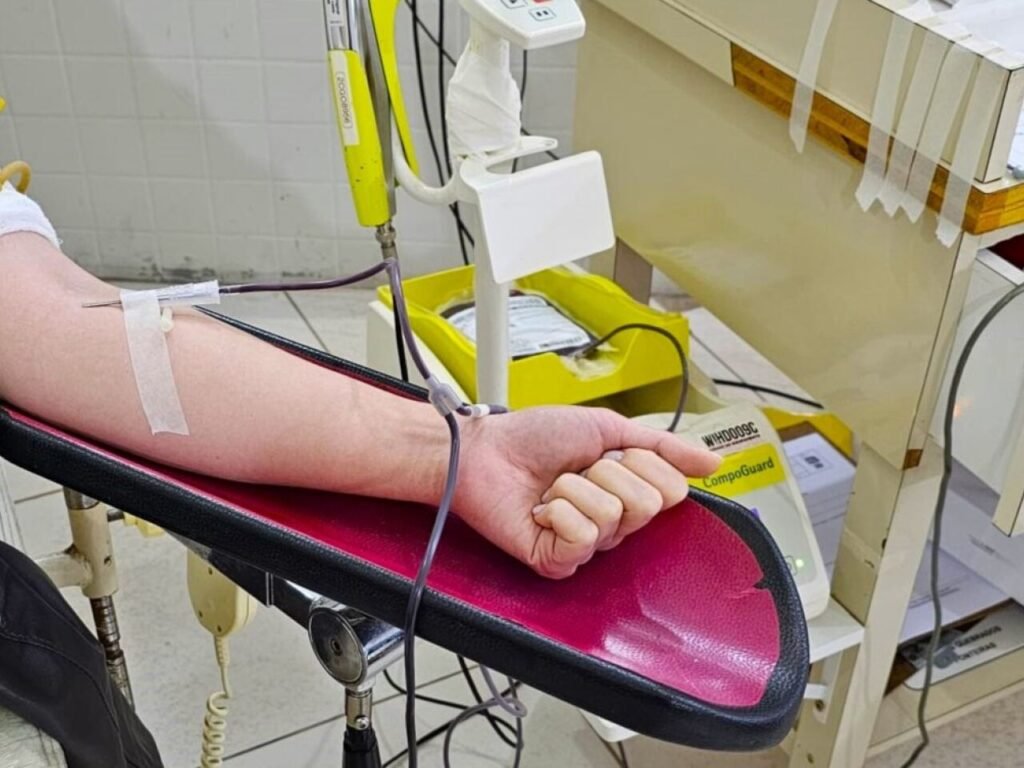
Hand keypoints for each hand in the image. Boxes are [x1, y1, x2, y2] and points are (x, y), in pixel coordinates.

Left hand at [454, 407, 720, 578]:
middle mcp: (612, 521)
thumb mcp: (608, 428)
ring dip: (576, 488)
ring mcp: (586, 543)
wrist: (483, 451)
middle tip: (578, 469)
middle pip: (648, 505)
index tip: (608, 453)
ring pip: (614, 517)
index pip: (671, 490)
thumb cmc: (534, 437)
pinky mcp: (559, 560)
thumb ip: (664, 446)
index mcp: (628, 490)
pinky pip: (583, 536)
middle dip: (608, 473)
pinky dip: (558, 511)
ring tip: (552, 487)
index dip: (641, 464)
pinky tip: (541, 508)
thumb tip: (714, 461)